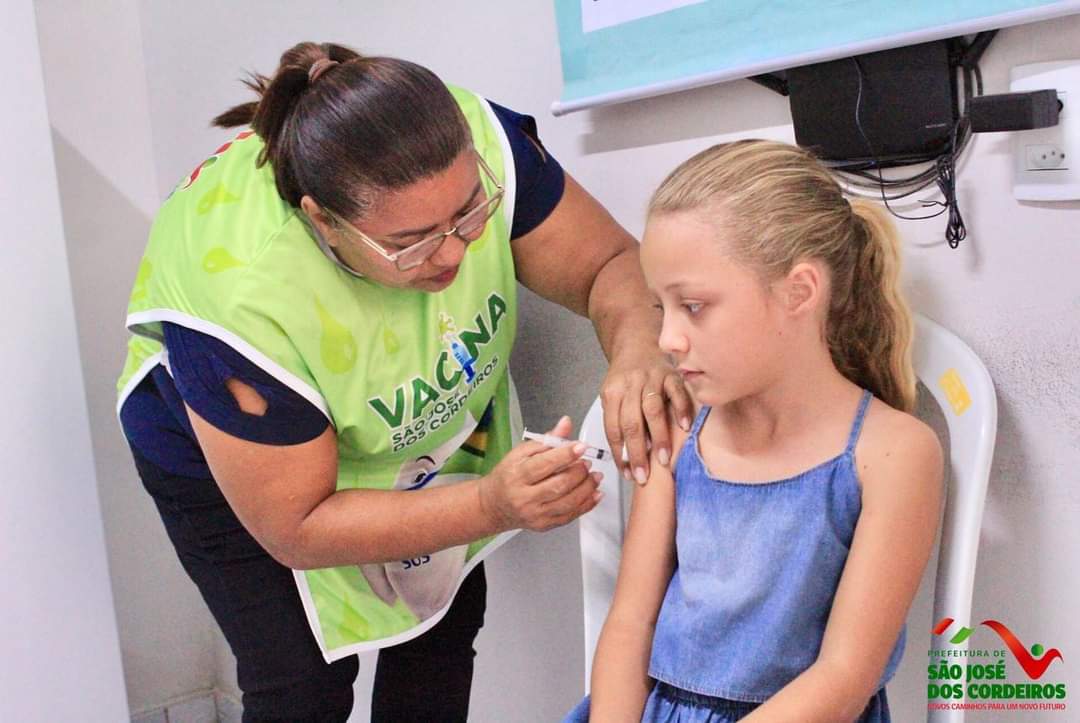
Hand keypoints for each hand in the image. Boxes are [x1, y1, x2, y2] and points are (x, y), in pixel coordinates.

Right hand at [478, 416, 602, 531]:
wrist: (494, 505)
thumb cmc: (507, 477)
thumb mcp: (521, 453)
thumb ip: (546, 439)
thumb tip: (565, 424)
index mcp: (517, 475)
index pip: (544, 464)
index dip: (566, 454)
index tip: (581, 446)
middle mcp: (525, 497)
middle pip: (558, 485)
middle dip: (579, 472)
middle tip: (588, 462)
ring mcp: (535, 514)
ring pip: (567, 502)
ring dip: (587, 488)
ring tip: (595, 476)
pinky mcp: (544, 525)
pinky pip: (570, 516)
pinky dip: (587, 504)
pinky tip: (595, 492)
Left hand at [600, 349, 691, 484]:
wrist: (636, 343)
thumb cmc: (625, 378)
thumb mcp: (612, 395)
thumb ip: (617, 421)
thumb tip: (625, 457)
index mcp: (612, 393)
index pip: (613, 429)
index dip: (620, 454)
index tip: (628, 473)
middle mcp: (630, 385)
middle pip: (631, 423)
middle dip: (638, 453)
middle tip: (644, 475)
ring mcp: (651, 378)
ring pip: (652, 410)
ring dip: (659, 437)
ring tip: (664, 460)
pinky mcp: (671, 374)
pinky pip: (676, 393)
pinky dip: (681, 410)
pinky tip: (685, 428)